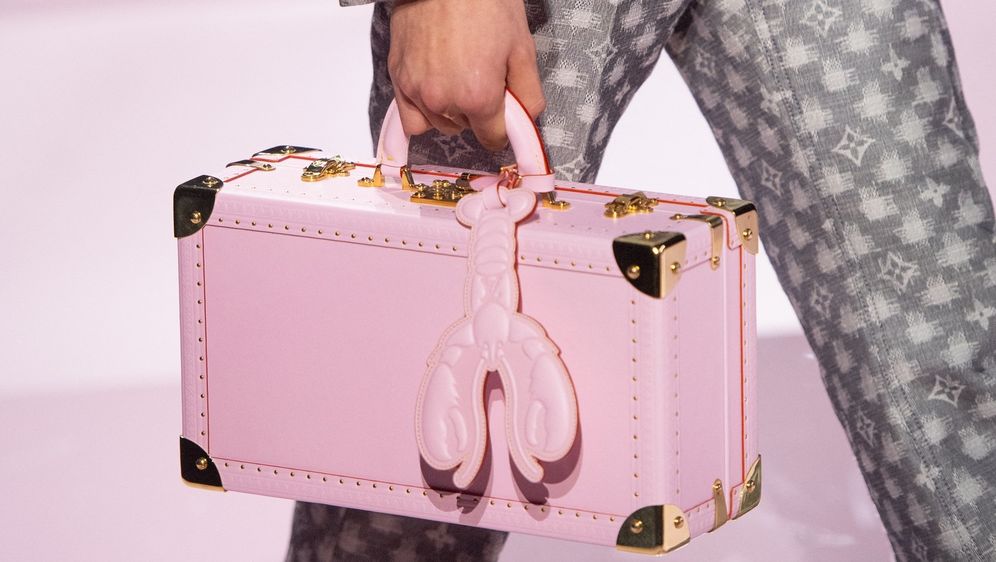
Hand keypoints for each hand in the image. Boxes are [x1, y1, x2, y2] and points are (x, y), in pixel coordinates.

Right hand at [388, 0, 544, 150]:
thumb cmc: (485, 4)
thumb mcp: (522, 47)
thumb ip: (529, 93)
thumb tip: (526, 118)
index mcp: (478, 97)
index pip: (493, 138)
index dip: (504, 126)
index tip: (505, 108)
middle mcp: (443, 102)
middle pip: (467, 130)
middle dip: (478, 112)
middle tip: (482, 76)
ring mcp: (416, 92)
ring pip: (440, 124)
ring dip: (451, 111)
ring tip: (457, 75)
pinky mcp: (398, 79)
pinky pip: (411, 119)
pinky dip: (424, 112)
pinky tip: (434, 90)